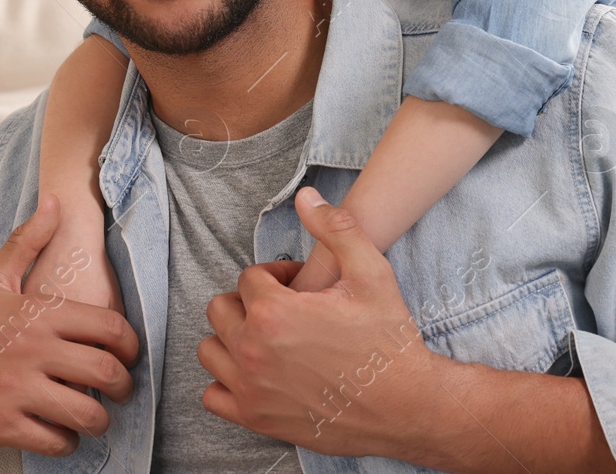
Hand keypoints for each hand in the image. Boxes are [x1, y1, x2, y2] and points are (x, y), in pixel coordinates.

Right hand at [0, 195, 139, 455]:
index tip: (129, 356)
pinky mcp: (2, 425)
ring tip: (96, 418)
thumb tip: (56, 200)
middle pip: (105, 372)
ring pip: (86, 412)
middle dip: (123, 387)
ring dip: (99, 420)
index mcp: (38, 314)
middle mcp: (32, 350)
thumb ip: (29, 241)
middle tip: (121, 391)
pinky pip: (56, 440)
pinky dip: (67, 442)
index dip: (131, 346)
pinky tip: (63, 434)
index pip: (109, 327)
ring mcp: (17, 389)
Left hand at [198, 188, 442, 456]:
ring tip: (268, 338)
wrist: (405, 405)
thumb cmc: (388, 340)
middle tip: (283, 308)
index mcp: (275, 312)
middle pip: (221, 309)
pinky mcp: (255, 419)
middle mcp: (253, 351)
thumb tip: (306, 196)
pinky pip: (212, 395)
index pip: (249, 278)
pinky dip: (227, 381)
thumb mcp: (371, 273)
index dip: (276, 276)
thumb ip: (336, 228)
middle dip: (249, 301)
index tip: (300, 286)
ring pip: (210, 350)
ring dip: (233, 338)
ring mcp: (250, 389)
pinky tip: (259, 373)